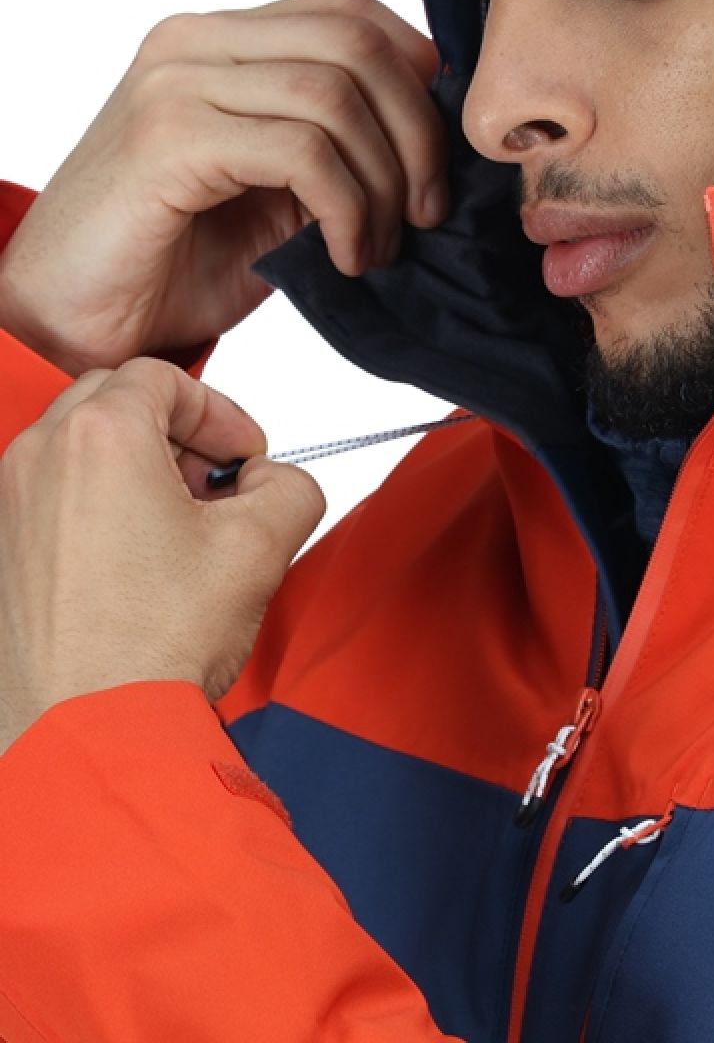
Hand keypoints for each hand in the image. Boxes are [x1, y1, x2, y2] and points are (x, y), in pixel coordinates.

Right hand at [0, 0, 447, 374]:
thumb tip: (426, 153)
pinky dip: (346, 210)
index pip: (351, 13)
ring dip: (383, 185)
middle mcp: (198, 44)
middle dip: (418, 136)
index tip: (436, 163)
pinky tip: (345, 257)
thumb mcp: (279, 198)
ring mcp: (178, 83)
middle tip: (425, 214)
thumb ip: (337, 156)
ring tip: (377, 249)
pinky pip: (302, 152)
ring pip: (335, 96)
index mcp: (226, 44)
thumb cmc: (176, 263)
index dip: (417, 81)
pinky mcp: (170, 137)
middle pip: (358, 44)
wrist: (79, 319)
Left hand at [0, 358, 324, 753]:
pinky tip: (144, 561)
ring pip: (83, 448)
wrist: (89, 728)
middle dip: (178, 432)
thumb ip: (292, 487)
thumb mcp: (262, 546)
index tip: (247, 454)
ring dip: (142, 467)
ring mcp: (10, 506)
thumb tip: (277, 482)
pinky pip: (57, 496)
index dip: (222, 411)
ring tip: (185, 526)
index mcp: (100, 438)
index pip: (164, 377)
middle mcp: (40, 459)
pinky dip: (104, 503)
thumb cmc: (152, 642)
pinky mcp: (4, 550)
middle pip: (116, 401)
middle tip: (218, 481)